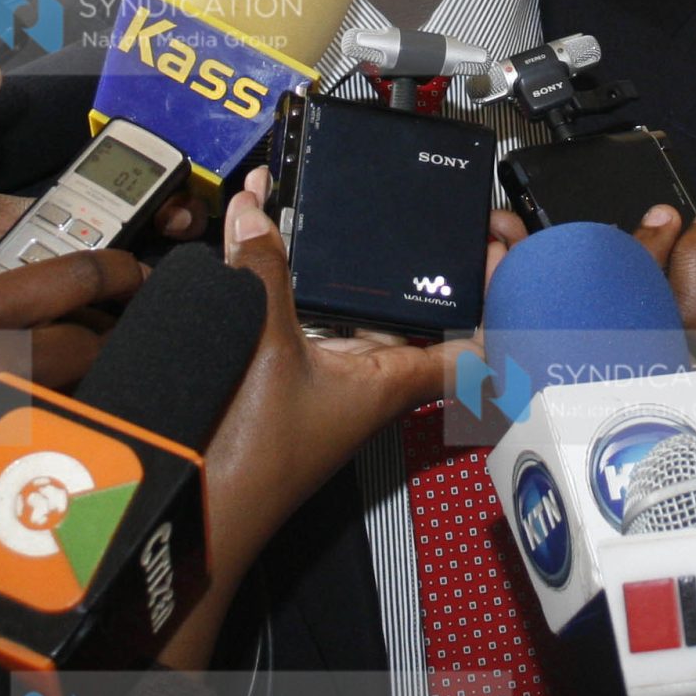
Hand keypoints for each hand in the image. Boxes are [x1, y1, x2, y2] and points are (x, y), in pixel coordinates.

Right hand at [0, 237, 144, 577]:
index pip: (74, 279)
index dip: (117, 271)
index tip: (129, 271)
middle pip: (93, 342)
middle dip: (104, 334)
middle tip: (94, 330)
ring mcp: (3, 431)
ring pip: (81, 396)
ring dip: (84, 384)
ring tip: (68, 381)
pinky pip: (54, 448)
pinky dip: (58, 433)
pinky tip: (36, 434)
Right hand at [160, 172, 464, 670]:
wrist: (201, 507)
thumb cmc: (255, 459)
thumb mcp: (266, 352)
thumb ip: (265, 277)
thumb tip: (258, 215)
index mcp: (394, 380)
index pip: (472, 341)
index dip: (492, 295)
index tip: (493, 242)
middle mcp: (370, 371)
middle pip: (409, 302)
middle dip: (408, 247)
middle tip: (410, 191)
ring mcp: (327, 365)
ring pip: (348, 293)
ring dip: (339, 246)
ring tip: (324, 187)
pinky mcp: (284, 363)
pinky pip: (298, 301)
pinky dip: (287, 262)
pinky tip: (261, 217)